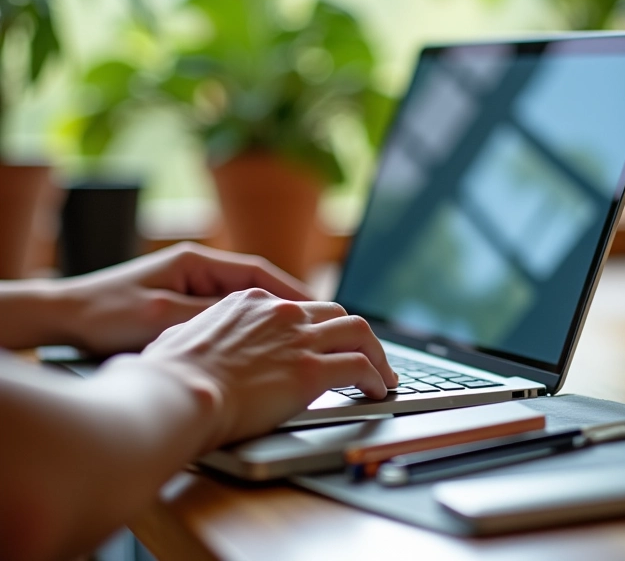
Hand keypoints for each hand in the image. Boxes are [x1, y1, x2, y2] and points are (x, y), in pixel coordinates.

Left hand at [59, 242, 309, 354]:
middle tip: (315, 326)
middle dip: (285, 305)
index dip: (290, 290)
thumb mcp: (162, 316)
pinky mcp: (178, 305)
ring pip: (240, 302)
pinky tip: (253, 349)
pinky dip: (242, 330)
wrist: (62, 317)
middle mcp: (196, 269)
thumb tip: (255, 322)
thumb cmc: (105, 313)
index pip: (258, 272)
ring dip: (265, 318)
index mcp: (196, 262)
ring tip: (293, 338)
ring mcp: (188, 286)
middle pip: (255, 286)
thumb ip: (210, 316)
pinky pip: (222, 317)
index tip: (316, 308)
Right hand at [135, 289, 398, 446]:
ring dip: (377, 353)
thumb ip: (200, 334)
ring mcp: (298, 339)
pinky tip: (377, 392)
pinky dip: (375, 378)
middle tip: (366, 355)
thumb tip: (189, 341)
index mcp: (252, 302)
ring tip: (383, 375)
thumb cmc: (168, 375)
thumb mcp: (179, 337)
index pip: (302, 306)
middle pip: (337, 313)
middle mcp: (282, 313)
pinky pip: (360, 367)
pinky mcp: (310, 371)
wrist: (177, 395)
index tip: (328, 341)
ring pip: (359, 332)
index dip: (321, 325)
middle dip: (356, 334)